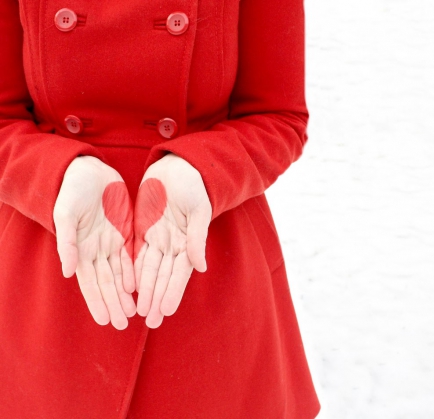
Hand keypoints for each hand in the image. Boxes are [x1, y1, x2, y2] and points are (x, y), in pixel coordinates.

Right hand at [53, 156, 135, 329]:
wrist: (89, 170)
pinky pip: (131, 256)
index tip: (105, 320)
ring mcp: (112, 241)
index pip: (90, 281)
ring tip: (134, 312)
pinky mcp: (126, 231)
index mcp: (81, 248)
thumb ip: (67, 242)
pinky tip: (138, 287)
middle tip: (124, 323)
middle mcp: (97, 249)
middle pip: (107, 282)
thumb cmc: (72, 190)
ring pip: (120, 273)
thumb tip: (68, 271)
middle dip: (114, 303)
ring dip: (125, 293)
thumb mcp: (66, 214)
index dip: (97, 301)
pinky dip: (134, 272)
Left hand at [134, 153, 211, 327]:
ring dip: (145, 291)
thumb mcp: (199, 209)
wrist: (179, 165)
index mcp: (187, 240)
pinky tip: (130, 287)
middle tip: (150, 321)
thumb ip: (197, 238)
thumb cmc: (194, 184)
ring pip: (149, 269)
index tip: (166, 311)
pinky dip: (134, 271)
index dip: (172, 292)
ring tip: (139, 311)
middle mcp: (172, 242)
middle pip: (163, 276)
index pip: (179, 273)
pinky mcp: (143, 228)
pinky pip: (137, 253)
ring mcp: (157, 236)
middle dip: (156, 298)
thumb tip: (201, 267)